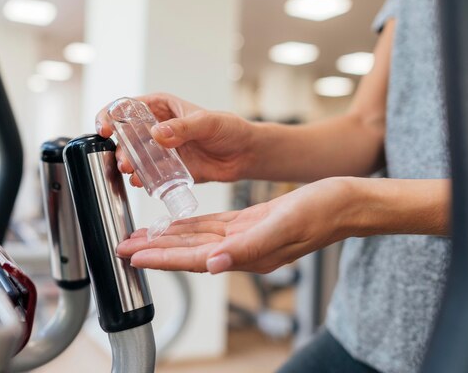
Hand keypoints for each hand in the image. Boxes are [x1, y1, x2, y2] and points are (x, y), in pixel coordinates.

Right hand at [95, 93, 252, 185]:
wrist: (244, 154)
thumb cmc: (229, 129)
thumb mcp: (207, 123)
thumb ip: (183, 127)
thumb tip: (157, 134)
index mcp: (161, 107)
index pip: (127, 107)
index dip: (110, 115)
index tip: (104, 129)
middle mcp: (156, 127)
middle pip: (125, 135)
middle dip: (119, 147)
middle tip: (124, 160)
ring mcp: (160, 150)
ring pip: (134, 156)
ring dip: (128, 164)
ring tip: (132, 172)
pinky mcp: (167, 169)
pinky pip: (148, 174)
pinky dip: (142, 179)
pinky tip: (142, 183)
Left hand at [116, 177, 354, 272]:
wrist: (343, 202)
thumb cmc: (320, 213)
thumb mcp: (283, 227)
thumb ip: (247, 249)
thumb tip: (213, 264)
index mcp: (246, 254)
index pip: (192, 259)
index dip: (161, 259)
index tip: (133, 257)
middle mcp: (239, 250)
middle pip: (186, 252)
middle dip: (154, 250)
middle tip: (124, 247)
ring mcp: (243, 238)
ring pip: (194, 239)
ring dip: (166, 239)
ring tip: (141, 238)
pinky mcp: (248, 224)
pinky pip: (210, 227)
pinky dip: (189, 226)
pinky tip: (175, 225)